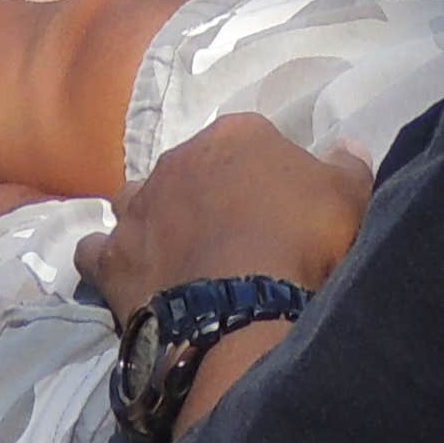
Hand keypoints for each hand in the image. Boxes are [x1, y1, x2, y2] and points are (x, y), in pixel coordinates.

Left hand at [72, 118, 371, 323]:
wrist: (245, 307)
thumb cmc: (303, 243)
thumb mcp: (348, 198)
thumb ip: (347, 166)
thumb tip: (348, 143)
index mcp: (235, 135)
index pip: (248, 141)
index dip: (262, 175)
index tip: (277, 210)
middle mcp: (178, 160)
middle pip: (189, 170)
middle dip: (202, 195)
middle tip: (229, 238)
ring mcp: (138, 208)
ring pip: (134, 201)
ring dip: (149, 219)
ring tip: (173, 253)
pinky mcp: (112, 258)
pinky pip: (94, 251)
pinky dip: (105, 260)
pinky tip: (123, 277)